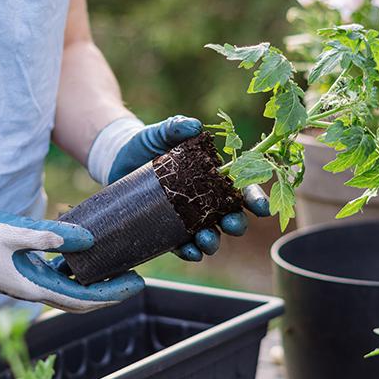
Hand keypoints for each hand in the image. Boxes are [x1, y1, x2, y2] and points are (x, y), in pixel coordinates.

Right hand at [0, 202, 143, 312]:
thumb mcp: (11, 231)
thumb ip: (49, 236)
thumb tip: (87, 240)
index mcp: (30, 287)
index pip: (80, 299)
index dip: (111, 294)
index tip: (135, 285)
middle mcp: (30, 290)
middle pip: (79, 299)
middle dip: (109, 292)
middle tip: (136, 279)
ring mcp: (25, 282)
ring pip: (68, 290)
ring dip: (93, 283)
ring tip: (117, 267)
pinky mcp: (19, 272)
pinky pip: (54, 277)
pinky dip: (73, 272)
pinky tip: (84, 258)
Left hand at [90, 114, 271, 263]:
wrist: (117, 158)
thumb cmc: (146, 142)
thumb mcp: (162, 131)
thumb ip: (177, 126)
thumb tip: (194, 126)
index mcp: (212, 175)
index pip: (240, 188)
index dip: (254, 198)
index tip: (261, 208)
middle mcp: (204, 199)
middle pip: (228, 216)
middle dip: (235, 223)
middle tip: (232, 225)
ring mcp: (186, 216)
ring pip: (208, 234)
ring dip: (212, 241)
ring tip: (206, 241)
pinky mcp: (166, 228)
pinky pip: (181, 245)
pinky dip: (190, 251)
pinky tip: (192, 253)